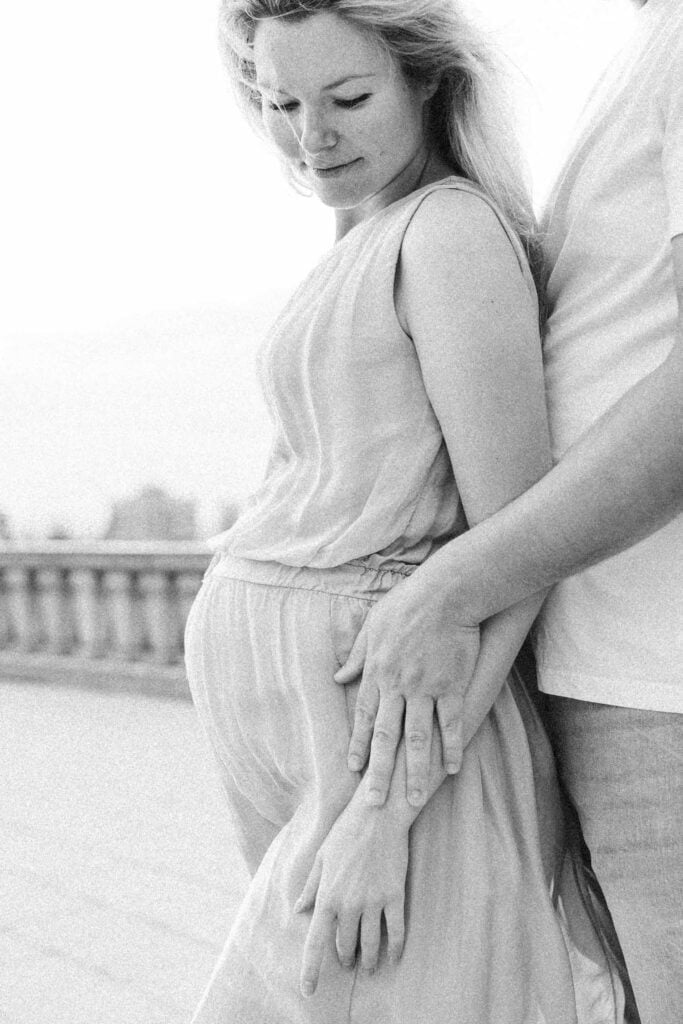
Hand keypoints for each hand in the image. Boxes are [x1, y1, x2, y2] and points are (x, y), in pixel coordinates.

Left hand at [295, 798, 408, 996]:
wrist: (377, 813)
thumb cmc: (346, 832)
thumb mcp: (321, 858)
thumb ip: (310, 887)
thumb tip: (298, 910)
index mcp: (326, 896)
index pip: (316, 942)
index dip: (311, 970)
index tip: (308, 990)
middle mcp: (348, 904)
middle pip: (346, 944)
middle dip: (345, 957)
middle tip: (347, 961)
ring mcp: (372, 901)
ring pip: (371, 944)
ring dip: (369, 960)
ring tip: (369, 968)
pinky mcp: (394, 895)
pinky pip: (396, 931)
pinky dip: (396, 948)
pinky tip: (394, 958)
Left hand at [335, 574, 479, 807]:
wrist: (445, 592)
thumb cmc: (408, 603)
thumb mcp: (373, 625)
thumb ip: (358, 656)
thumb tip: (338, 677)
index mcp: (377, 672)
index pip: (365, 717)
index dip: (359, 745)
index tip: (355, 770)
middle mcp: (398, 686)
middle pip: (387, 736)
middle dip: (380, 772)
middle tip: (375, 803)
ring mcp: (426, 688)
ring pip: (418, 738)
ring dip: (416, 771)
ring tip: (416, 799)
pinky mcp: (452, 686)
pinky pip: (451, 723)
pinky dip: (451, 747)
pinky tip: (451, 769)